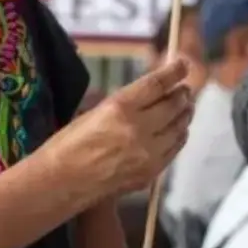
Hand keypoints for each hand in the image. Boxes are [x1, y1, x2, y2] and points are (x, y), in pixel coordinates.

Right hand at [47, 58, 193, 198]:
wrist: (61, 183)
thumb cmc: (67, 144)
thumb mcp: (91, 113)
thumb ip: (122, 104)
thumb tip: (147, 95)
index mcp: (119, 108)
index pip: (156, 85)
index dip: (173, 72)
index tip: (182, 64)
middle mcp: (138, 128)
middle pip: (172, 105)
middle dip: (181, 94)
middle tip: (185, 89)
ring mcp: (147, 153)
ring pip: (178, 128)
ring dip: (184, 115)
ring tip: (186, 107)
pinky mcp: (150, 172)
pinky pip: (174, 150)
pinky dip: (179, 137)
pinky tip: (179, 132)